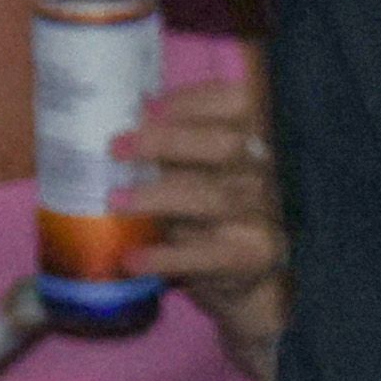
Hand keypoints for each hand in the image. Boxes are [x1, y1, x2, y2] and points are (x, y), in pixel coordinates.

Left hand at [119, 73, 287, 376]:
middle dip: (167, 142)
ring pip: (213, 199)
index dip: (194, 101)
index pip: (238, 104)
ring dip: (158, 197)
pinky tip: (132, 258)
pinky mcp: (252, 257)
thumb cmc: (211, 211)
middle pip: (224, 147)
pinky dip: (165, 256)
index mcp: (253, 139)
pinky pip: (207, 256)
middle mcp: (265, 172)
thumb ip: (176, 142)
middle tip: (115, 147)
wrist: (248, 279)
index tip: (146, 107)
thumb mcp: (198, 170)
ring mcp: (264, 216)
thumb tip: (135, 111)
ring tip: (115, 201)